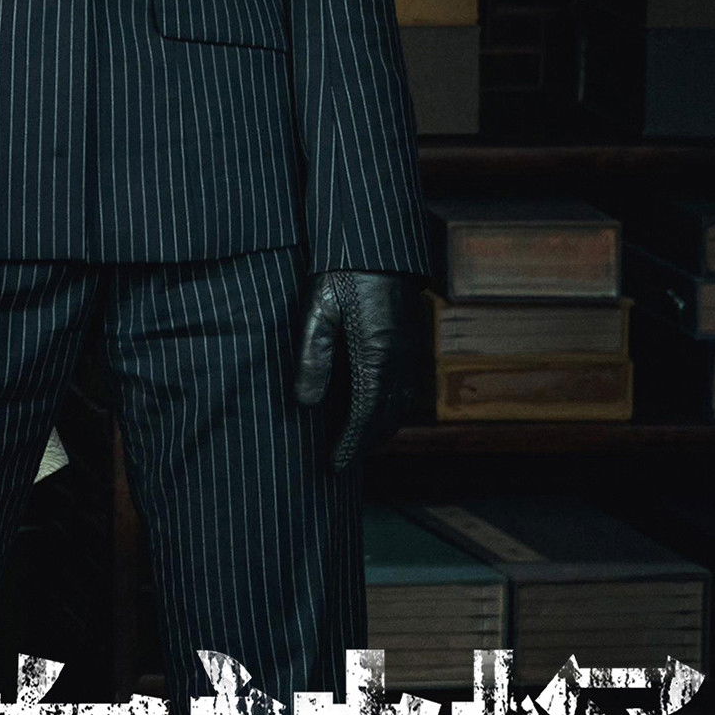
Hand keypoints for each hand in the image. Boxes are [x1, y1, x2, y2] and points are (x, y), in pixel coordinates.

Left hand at [293, 266, 403, 470]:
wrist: (376, 248)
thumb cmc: (340, 275)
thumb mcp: (316, 311)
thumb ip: (311, 357)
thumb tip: (304, 404)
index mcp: (377, 356)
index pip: (365, 416)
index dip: (349, 445)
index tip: (333, 466)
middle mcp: (401, 361)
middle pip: (386, 419)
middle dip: (363, 444)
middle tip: (338, 461)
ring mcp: (410, 354)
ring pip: (399, 407)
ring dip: (377, 429)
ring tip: (350, 443)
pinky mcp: (410, 345)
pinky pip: (403, 390)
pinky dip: (387, 409)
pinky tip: (365, 409)